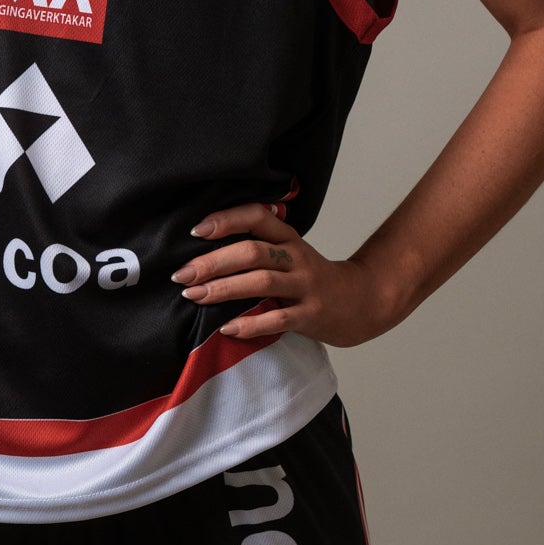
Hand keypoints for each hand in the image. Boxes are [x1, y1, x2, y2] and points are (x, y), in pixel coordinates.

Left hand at [171, 201, 394, 348]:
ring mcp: (306, 286)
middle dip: (212, 262)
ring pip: (261, 282)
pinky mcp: (312, 315)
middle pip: (252, 252)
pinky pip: (278, 318)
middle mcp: (297, 257)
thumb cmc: (312, 279)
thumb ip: (258, 247)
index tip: (195, 232)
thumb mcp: (290, 254)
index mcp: (289, 238)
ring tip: (195, 296)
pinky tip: (227, 328)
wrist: (361, 303)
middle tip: (181, 274)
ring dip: (223, 289)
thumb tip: (202, 251)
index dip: (226, 220)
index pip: (257, 216)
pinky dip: (251, 324)